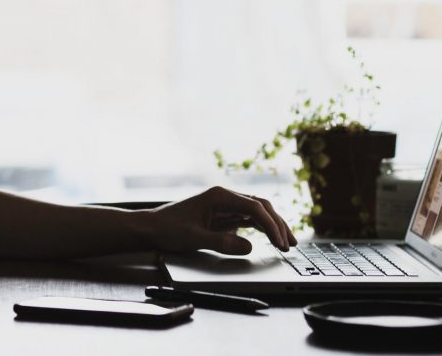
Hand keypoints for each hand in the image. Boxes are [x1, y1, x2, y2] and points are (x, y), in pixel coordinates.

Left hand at [147, 186, 296, 254]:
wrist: (152, 227)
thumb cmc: (169, 229)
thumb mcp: (194, 238)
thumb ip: (222, 242)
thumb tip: (249, 246)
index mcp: (219, 196)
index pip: (254, 207)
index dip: (271, 225)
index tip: (280, 242)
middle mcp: (225, 197)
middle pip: (260, 206)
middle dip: (277, 224)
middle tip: (290, 244)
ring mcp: (225, 205)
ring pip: (257, 212)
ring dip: (273, 225)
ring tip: (287, 242)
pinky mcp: (223, 215)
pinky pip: (248, 219)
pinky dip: (262, 228)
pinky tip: (271, 238)